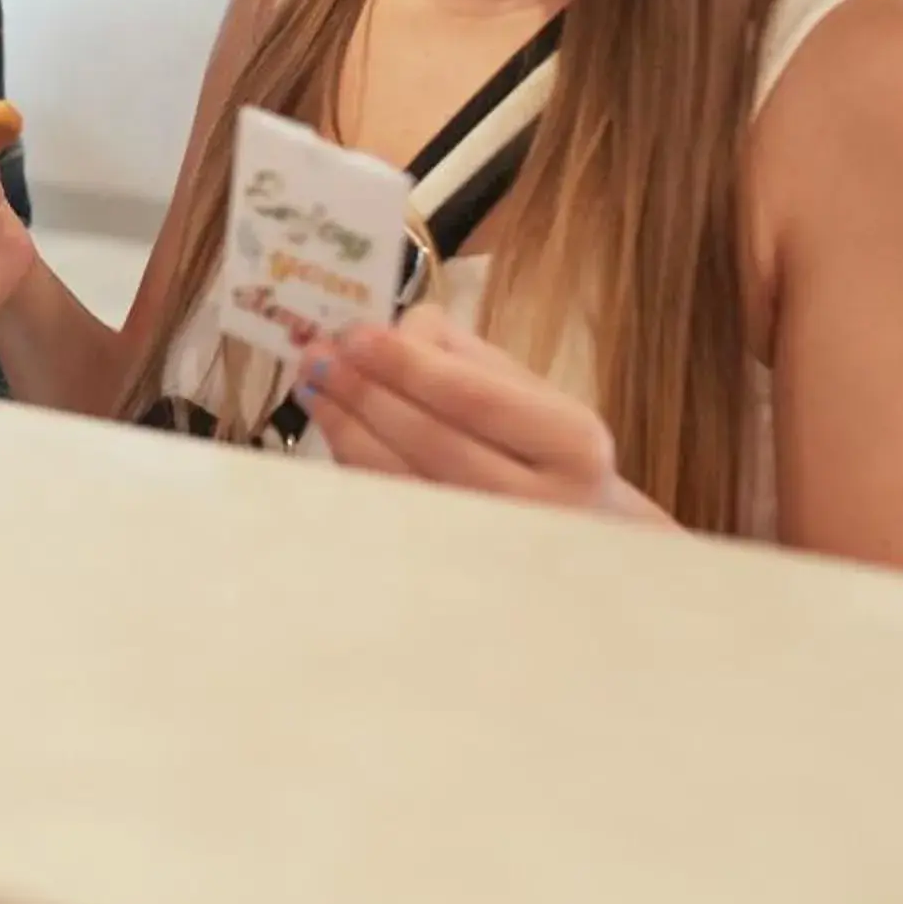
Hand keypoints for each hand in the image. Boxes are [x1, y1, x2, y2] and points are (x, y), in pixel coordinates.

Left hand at [295, 305, 663, 522]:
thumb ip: (463, 356)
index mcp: (573, 446)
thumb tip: (389, 333)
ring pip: (405, 483)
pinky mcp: (455, 571)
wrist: (590, 538)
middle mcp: (540, 505)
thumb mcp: (532, 394)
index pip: (475, 400)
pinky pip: (394, 511)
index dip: (408, 366)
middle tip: (317, 357)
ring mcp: (496, 549)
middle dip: (365, 395)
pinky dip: (356, 466)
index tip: (355, 334)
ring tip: (312, 385)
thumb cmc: (548, 451)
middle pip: (432, 443)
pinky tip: (333, 430)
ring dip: (347, 429)